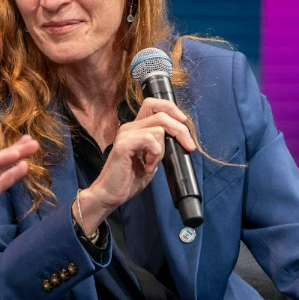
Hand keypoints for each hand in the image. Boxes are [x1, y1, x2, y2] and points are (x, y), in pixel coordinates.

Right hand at [77, 98, 195, 232]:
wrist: (111, 194)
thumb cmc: (130, 178)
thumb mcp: (152, 158)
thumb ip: (161, 145)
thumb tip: (180, 138)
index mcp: (136, 128)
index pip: (154, 105)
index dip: (172, 109)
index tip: (184, 123)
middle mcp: (130, 127)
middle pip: (162, 114)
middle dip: (180, 130)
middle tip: (188, 147)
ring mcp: (125, 134)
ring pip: (159, 129)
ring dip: (163, 149)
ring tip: (152, 163)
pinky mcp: (123, 145)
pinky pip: (150, 139)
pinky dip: (155, 154)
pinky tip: (148, 166)